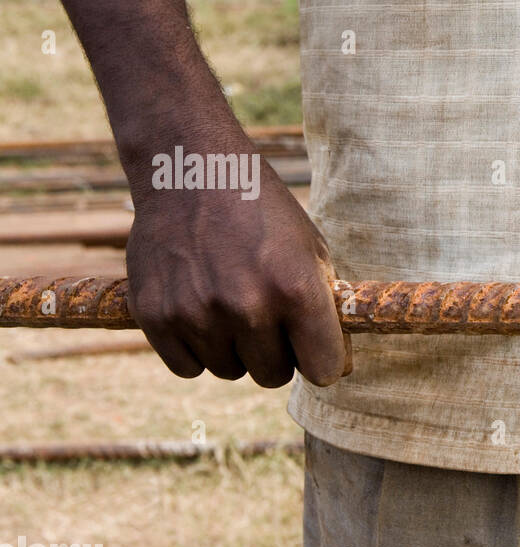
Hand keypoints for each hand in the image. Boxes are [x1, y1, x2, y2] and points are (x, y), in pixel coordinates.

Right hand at [124, 137, 350, 387]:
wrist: (193, 169)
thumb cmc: (263, 212)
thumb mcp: (311, 250)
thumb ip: (324, 308)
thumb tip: (336, 368)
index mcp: (296, 290)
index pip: (322, 370)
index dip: (321, 361)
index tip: (313, 349)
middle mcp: (247, 307)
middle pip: (273, 376)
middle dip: (276, 354)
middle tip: (266, 317)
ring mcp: (198, 314)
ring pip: (229, 371)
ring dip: (234, 349)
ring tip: (230, 303)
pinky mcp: (155, 316)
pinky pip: (187, 367)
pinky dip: (195, 350)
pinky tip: (200, 311)